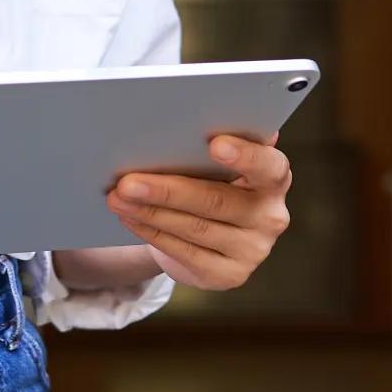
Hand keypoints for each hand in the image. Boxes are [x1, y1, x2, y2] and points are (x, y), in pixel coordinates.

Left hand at [104, 133, 291, 291]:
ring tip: (117, 198)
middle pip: (216, 201)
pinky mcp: (228, 275)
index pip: (269, 165)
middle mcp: (271, 216)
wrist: (210, 235)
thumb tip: (185, 116)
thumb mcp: (217, 162)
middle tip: (127, 181)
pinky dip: (151, 232)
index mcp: (274, 177)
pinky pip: (184, 252)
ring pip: (194, 228)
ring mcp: (253, 250)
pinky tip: (129, 218)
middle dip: (167, 190)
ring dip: (150, 212)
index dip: (245, 155)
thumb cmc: (211, 181)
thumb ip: (213, 141)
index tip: (214, 143)